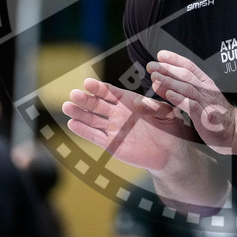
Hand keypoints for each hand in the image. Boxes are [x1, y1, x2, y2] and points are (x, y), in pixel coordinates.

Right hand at [63, 78, 193, 170]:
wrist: (170, 153)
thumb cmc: (170, 129)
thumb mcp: (166, 114)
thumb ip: (153, 106)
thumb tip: (139, 101)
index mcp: (129, 101)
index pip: (110, 92)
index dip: (99, 87)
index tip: (87, 83)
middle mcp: (118, 113)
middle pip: (97, 104)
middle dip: (85, 99)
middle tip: (73, 94)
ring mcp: (113, 128)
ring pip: (92, 119)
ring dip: (79, 113)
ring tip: (66, 107)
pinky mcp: (111, 144)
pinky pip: (95, 136)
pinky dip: (83, 130)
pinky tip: (72, 124)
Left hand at [147, 50, 236, 154]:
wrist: (234, 131)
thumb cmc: (215, 114)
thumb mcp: (200, 98)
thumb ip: (183, 89)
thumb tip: (162, 80)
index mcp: (206, 83)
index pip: (190, 66)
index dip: (175, 59)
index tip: (160, 55)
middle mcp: (207, 90)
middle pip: (186, 75)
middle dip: (168, 69)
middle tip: (151, 66)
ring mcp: (207, 103)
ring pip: (188, 88)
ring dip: (170, 82)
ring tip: (155, 78)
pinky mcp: (206, 117)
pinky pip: (192, 106)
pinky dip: (180, 99)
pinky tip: (169, 95)